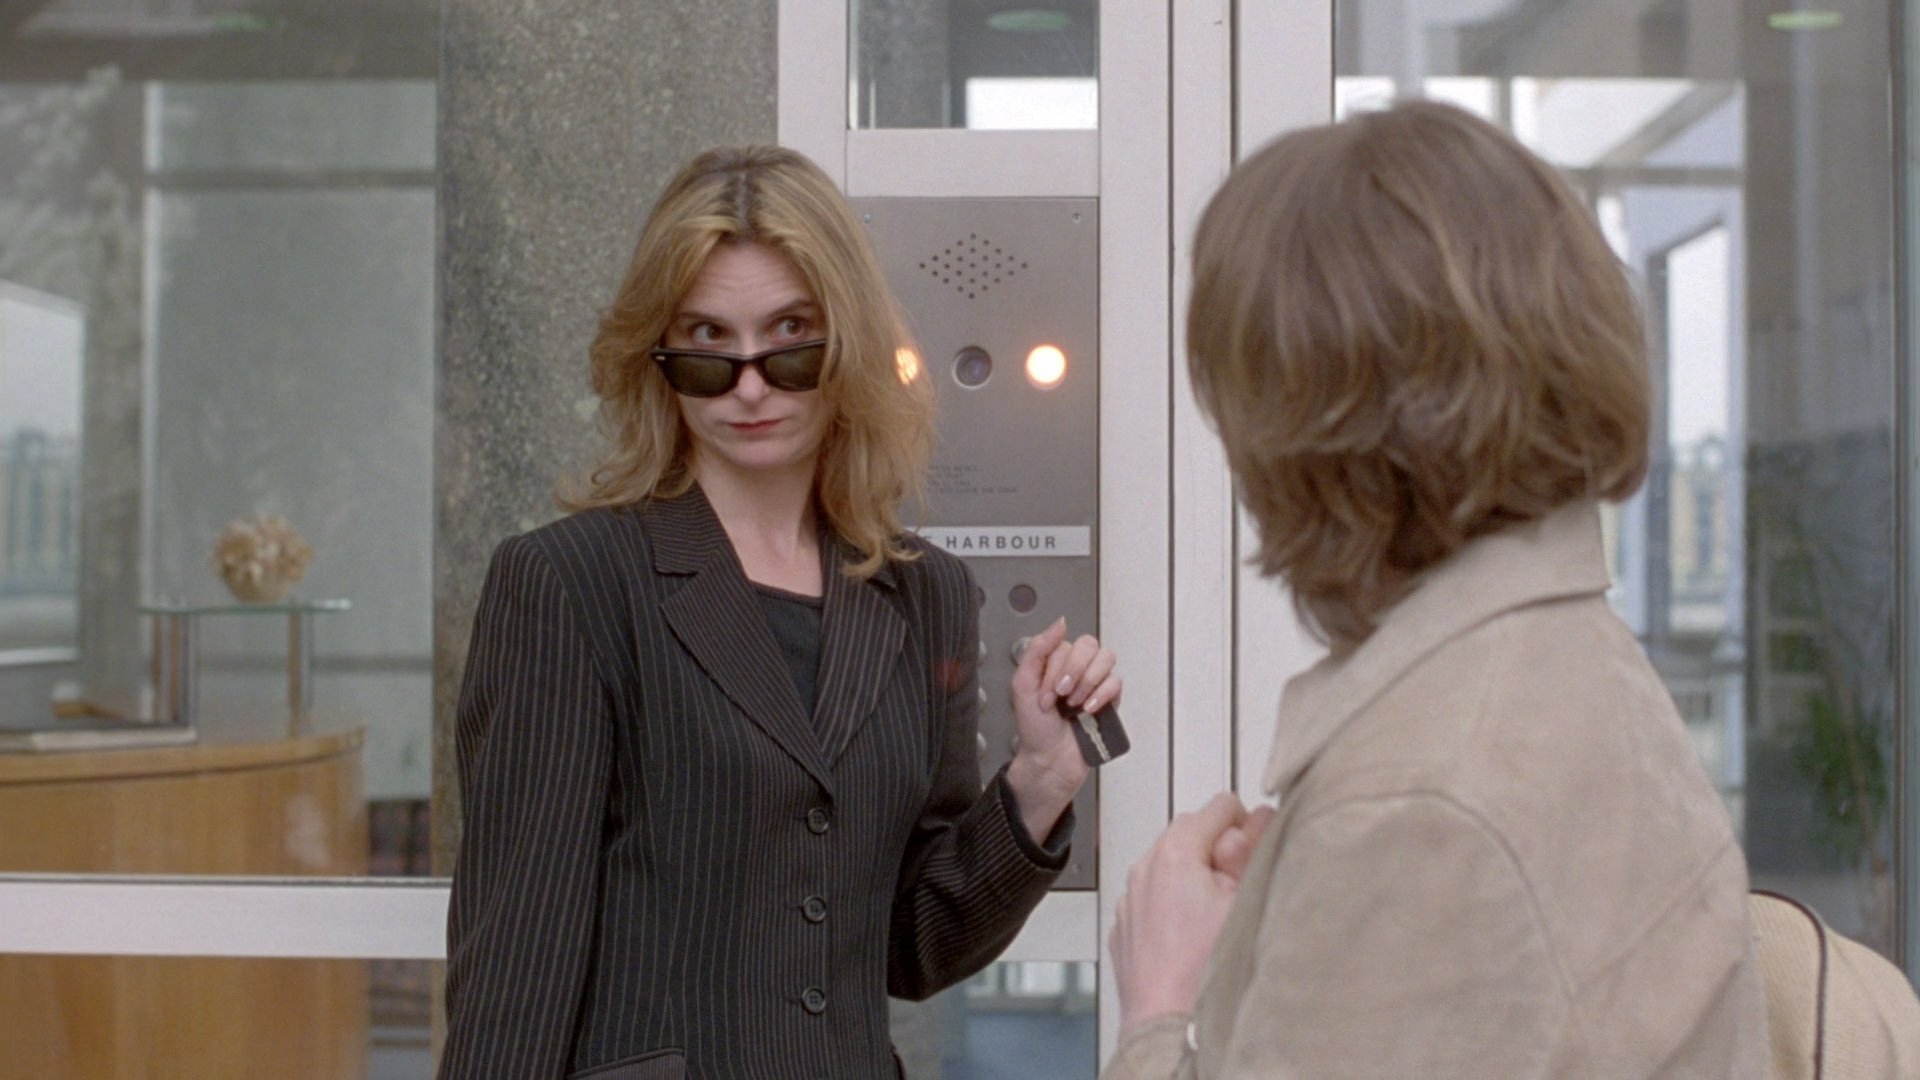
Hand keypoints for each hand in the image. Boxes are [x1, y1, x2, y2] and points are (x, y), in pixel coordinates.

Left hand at [1004, 617, 1121, 840]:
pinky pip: (1116, 682)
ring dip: (1088, 682)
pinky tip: (1089, 709)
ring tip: (1074, 704)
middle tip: (1061, 695)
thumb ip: (1038, 649)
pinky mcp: (1110, 700)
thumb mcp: (1023, 685)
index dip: (1055, 669)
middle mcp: (1076, 669)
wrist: (1049, 760)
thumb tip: (1060, 623)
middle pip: (1089, 645)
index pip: (1065, 644)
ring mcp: (1094, 683)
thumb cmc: (1035, 728)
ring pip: (1106, 659)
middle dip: (1074, 671)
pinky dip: (1102, 695)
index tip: (1045, 694)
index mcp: (1054, 662)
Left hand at [1110, 792, 1272, 1039]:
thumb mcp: (1245, 899)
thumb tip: (1259, 821)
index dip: (1247, 828)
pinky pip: (1154, 902)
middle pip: (1193, 834)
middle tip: (1240, 892)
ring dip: (1196, 882)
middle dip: (1220, 854)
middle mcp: (1144, 869)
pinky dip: (1174, 909)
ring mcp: (1130, 901)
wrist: (1167, 1027)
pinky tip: (1194, 941)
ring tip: (1218, 921)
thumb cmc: (1204, 971)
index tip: (1256, 853)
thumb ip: (1252, 850)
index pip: (1220, 806)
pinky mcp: (1126, 930)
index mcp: (1174, 851)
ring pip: (1172, 869)